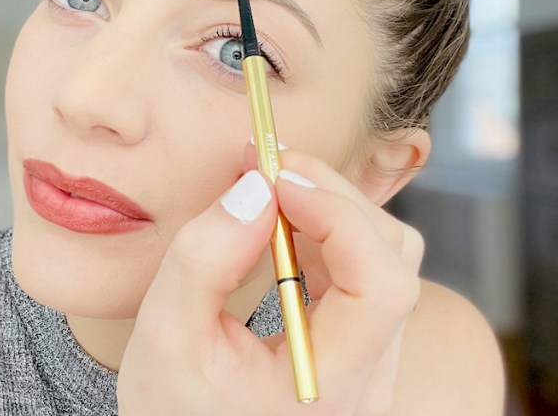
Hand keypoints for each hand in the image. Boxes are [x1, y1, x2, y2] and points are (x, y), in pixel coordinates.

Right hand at [116, 143, 423, 415]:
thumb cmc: (172, 411)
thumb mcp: (165, 337)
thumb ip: (205, 260)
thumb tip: (255, 188)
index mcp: (336, 385)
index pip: (382, 285)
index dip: (339, 215)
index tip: (276, 178)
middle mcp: (370, 377)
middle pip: (392, 260)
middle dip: (333, 197)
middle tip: (268, 165)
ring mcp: (369, 365)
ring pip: (384, 261)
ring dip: (332, 212)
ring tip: (272, 190)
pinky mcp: (355, 350)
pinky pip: (362, 276)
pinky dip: (328, 237)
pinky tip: (281, 226)